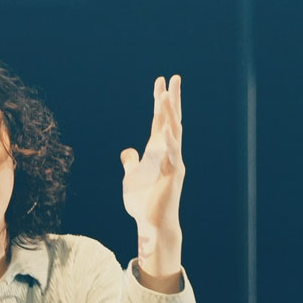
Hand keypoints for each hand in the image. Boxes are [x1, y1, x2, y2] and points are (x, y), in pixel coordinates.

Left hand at [120, 75, 183, 290]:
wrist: (151, 224)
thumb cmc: (143, 202)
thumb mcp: (131, 177)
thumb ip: (131, 163)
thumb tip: (128, 152)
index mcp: (157, 151)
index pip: (159, 120)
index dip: (159, 101)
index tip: (160, 82)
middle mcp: (168, 153)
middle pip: (171, 120)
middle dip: (172, 99)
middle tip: (174, 78)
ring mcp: (173, 163)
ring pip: (174, 133)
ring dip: (170, 115)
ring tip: (168, 96)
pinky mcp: (174, 176)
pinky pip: (173, 156)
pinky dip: (170, 142)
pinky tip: (167, 130)